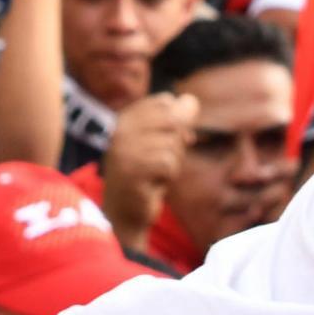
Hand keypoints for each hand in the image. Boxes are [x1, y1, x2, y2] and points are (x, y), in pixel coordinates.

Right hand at [98, 91, 194, 246]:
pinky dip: (168, 175)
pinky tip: (153, 183)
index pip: (166, 102)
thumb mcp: (162, 141)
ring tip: (154, 174)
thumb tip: (191, 101)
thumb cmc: (146, 174)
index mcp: (126, 117)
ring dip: (172, 163)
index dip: (175, 124)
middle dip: (176, 143)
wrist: (125, 213)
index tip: (161, 142)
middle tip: (161, 162)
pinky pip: (168, 163)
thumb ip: (177, 119)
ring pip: (172, 143)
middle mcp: (122, 130)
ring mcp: (124, 150)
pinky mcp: (132, 172)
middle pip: (173, 120)